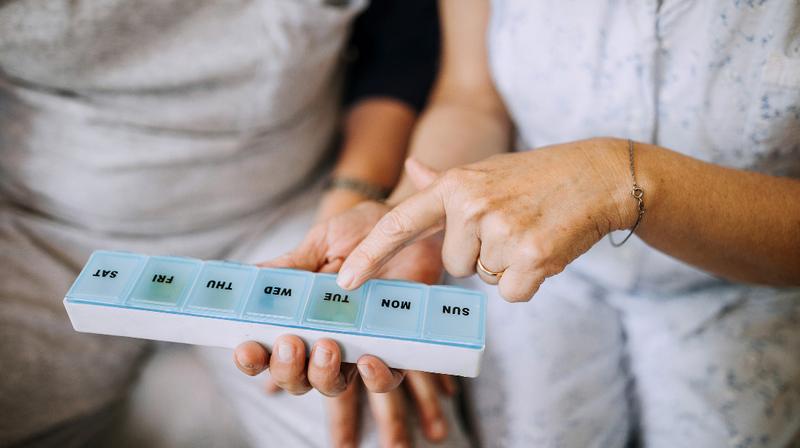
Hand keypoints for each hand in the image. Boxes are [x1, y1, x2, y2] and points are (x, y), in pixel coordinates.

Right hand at [233, 198, 453, 445]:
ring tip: (325, 346)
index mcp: (297, 317)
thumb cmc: (360, 233)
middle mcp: (323, 339)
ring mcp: (357, 347)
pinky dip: (375, 379)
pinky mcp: (394, 348)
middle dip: (285, 369)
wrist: (408, 222)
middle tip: (289, 342)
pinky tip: (369, 359)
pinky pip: (385, 380)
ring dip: (322, 375)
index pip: (266, 351)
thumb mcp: (321, 243)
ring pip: (332, 385)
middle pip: (295, 378)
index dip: (251, 358)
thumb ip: (289, 265)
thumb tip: (250, 277)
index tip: (246, 347)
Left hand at [337, 137, 636, 300]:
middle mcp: (471, 205)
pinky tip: (545, 248)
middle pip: (454, 264)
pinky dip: (528, 280)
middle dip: (480, 254)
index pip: (400, 223)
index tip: (346, 282)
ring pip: (485, 278)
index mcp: (455, 185)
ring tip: (530, 231)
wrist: (598, 176)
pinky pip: (512, 292)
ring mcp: (502, 230)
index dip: (369, 254)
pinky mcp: (531, 256)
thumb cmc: (538, 175)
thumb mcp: (486, 170)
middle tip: (510, 225)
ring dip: (507, 264)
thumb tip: (411, 171)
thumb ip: (443, 181)